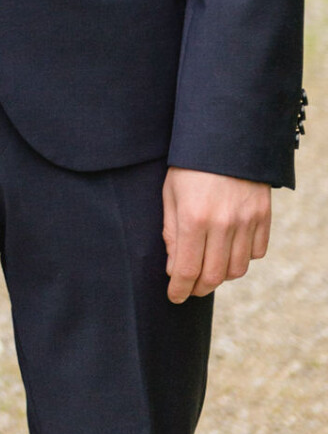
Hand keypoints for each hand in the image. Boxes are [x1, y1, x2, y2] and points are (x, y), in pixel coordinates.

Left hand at [162, 167, 271, 302]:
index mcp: (194, 217)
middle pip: (213, 276)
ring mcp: (246, 221)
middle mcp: (222, 224)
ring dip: (221, 275)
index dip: (179, 290)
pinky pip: (257, 252)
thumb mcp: (170, 193)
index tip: (174, 297)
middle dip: (198, 288)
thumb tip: (175, 268)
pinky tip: (229, 250)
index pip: (187, 270)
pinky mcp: (263, 216)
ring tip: (208, 269)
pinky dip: (243, 258)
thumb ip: (171, 232)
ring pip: (237, 269)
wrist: (225, 136)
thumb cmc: (189, 164)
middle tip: (189, 287)